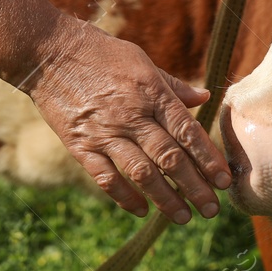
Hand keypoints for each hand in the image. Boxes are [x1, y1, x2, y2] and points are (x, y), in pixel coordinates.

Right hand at [23, 16, 231, 223]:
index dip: (208, 159)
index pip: (187, 131)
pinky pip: (107, 179)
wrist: (47, 53)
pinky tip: (142, 210)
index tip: (225, 180)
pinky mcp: (81, 146)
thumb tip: (204, 97)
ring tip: (184, 218)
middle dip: (195, 188)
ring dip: (166, 200)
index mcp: (151, 92)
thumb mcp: (142, 60)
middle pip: (169, 159)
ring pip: (142, 174)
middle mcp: (131, 116)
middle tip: (212, 209)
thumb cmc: (100, 52)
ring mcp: (105, 133)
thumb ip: (173, 85)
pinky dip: (125, 198)